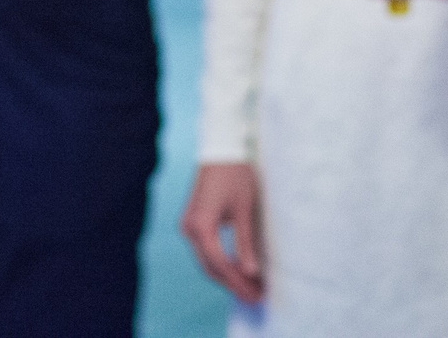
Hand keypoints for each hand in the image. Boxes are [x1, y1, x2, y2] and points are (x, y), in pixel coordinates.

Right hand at [179, 161, 265, 302]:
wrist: (220, 151)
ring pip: (206, 261)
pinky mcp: (193, 223)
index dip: (239, 282)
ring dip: (227, 276)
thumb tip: (251, 273)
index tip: (258, 294)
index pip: (220, 263)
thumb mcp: (244, 210)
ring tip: (250, 288)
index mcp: (200, 225)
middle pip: (210, 266)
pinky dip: (220, 264)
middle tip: (257, 297)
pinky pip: (205, 251)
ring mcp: (188, 225)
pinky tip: (237, 271)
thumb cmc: (234, 176)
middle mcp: (189, 228)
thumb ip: (245, 244)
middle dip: (233, 284)